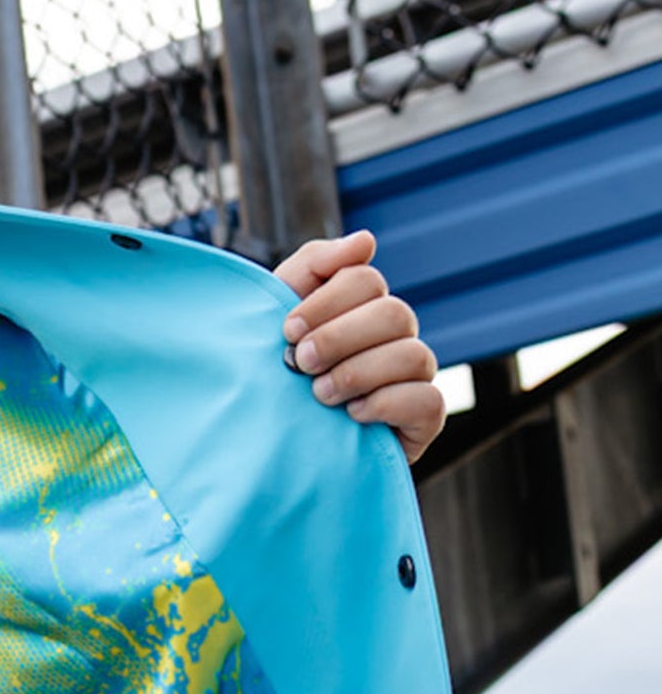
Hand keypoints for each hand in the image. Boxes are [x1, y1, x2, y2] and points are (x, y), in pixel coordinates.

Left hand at [274, 231, 445, 465]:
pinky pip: (428, 401)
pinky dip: (386, 404)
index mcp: (359, 310)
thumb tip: (366, 241)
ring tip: (318, 395)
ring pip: (415, 354)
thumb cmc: (271, 380)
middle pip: (394, 313)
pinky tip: (351, 415)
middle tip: (299, 363)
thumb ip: (312, 268)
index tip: (286, 330)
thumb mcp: (277, 319)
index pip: (364, 280)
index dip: (326, 301)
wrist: (265, 451)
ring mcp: (411, 380)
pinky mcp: (420, 422)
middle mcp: (392, 340)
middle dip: (339, 337)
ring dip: (358, 372)